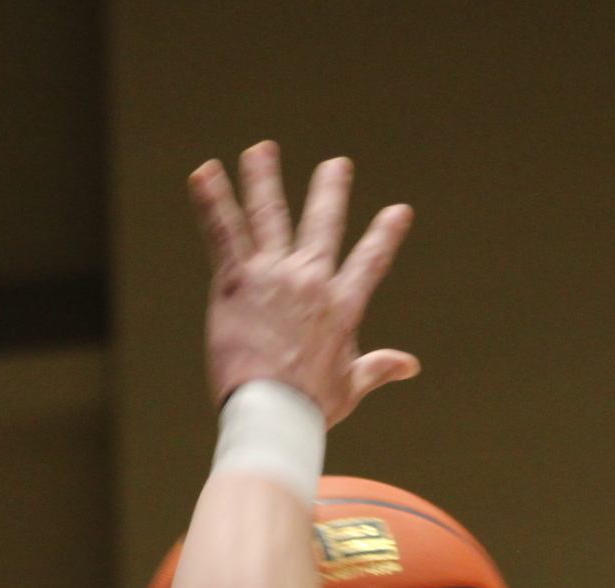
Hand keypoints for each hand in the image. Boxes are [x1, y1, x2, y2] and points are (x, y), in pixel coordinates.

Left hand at [189, 142, 416, 423]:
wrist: (274, 410)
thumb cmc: (309, 407)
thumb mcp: (350, 387)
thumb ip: (378, 368)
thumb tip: (411, 365)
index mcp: (342, 306)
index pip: (370, 262)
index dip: (384, 236)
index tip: (397, 212)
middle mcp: (312, 280)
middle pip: (323, 224)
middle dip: (330, 191)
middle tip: (335, 165)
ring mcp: (275, 274)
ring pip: (270, 215)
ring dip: (264, 179)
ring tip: (261, 150)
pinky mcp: (237, 279)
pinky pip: (223, 231)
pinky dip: (212, 200)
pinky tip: (204, 172)